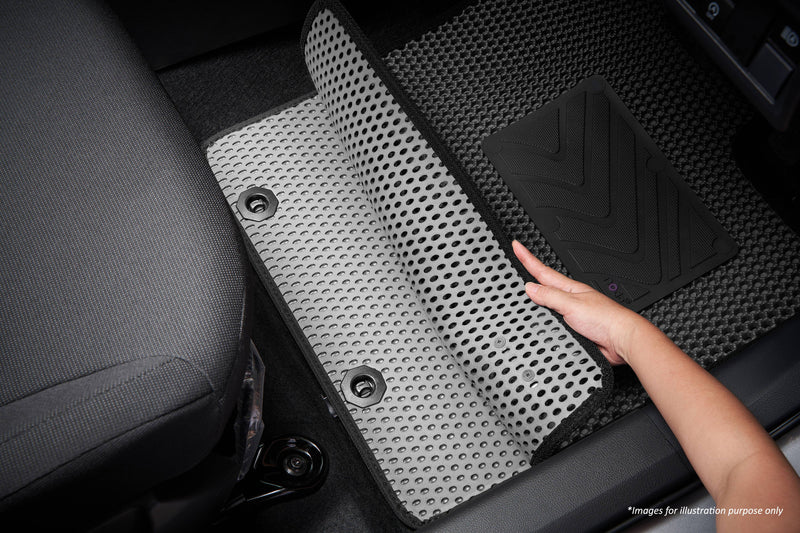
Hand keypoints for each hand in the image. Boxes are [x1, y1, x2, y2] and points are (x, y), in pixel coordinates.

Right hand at [512, 240, 651, 364]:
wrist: (622, 341)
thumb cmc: (606, 319)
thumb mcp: (572, 304)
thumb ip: (550, 296)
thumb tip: (530, 287)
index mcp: (570, 289)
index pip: (543, 271)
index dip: (528, 258)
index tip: (516, 246)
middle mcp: (572, 299)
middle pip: (546, 283)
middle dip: (531, 271)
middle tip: (519, 258)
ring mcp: (574, 313)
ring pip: (550, 302)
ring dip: (539, 293)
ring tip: (528, 281)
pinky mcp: (576, 329)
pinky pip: (556, 319)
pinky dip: (546, 315)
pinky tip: (544, 316)